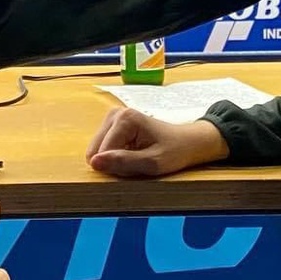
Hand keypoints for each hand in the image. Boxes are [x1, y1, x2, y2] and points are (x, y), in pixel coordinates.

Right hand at [87, 109, 227, 178]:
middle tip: (138, 162)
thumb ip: (123, 162)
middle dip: (114, 162)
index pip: (104, 153)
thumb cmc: (174, 151)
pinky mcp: (112, 123)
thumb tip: (94, 162)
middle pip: (97, 151)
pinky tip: (132, 152)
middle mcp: (115, 113)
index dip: (119, 167)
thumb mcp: (152, 163)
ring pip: (98, 151)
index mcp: (125, 118)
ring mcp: (113, 116)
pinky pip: (103, 148)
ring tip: (136, 157)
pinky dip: (115, 156)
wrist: (186, 142)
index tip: (140, 163)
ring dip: (115, 160)